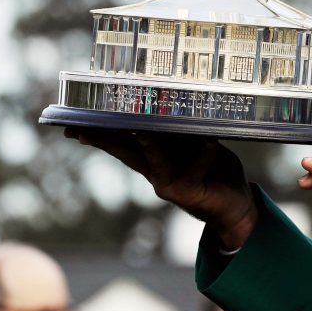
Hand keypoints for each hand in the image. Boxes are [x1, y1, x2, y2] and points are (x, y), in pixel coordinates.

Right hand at [65, 128, 257, 249]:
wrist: (236, 204)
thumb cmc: (214, 170)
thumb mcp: (196, 146)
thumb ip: (181, 132)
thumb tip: (171, 106)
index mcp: (154, 158)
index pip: (123, 143)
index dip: (100, 134)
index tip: (75, 125)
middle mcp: (155, 172)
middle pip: (125, 150)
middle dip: (104, 139)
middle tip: (84, 127)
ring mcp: (168, 183)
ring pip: (155, 156)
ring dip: (149, 141)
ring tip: (142, 127)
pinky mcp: (186, 191)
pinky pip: (196, 163)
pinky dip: (204, 151)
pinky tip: (209, 139)